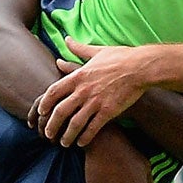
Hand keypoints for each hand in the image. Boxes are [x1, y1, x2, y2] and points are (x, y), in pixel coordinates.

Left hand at [33, 42, 152, 147]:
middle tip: (48, 134)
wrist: (141, 67)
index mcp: (79, 76)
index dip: (44, 104)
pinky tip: (81, 143)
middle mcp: (84, 90)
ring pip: (75, 123)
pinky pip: (93, 128)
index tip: (41, 112)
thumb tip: (66, 39)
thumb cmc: (121, 57)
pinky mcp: (108, 111)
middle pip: (60, 111)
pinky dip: (85, 138)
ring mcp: (96, 102)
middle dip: (52, 125)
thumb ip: (79, 49)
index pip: (53, 92)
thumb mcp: (97, 51)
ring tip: (63, 143)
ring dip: (67, 135)